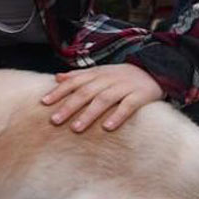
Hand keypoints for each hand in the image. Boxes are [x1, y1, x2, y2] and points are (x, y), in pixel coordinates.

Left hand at [41, 64, 163, 132]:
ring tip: (76, 128)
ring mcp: (124, 87)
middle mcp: (108, 80)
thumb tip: (57, 77)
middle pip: (85, 93)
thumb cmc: (121, 76)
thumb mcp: (99, 72)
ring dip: (89, 114)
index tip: (44, 103)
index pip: (74, 82)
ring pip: (104, 100)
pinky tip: (107, 128)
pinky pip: (128, 106)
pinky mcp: (140, 96)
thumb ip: (78, 75)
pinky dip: (117, 116)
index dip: (59, 92)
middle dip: (69, 106)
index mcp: (97, 74)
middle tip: (55, 120)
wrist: (154, 69)